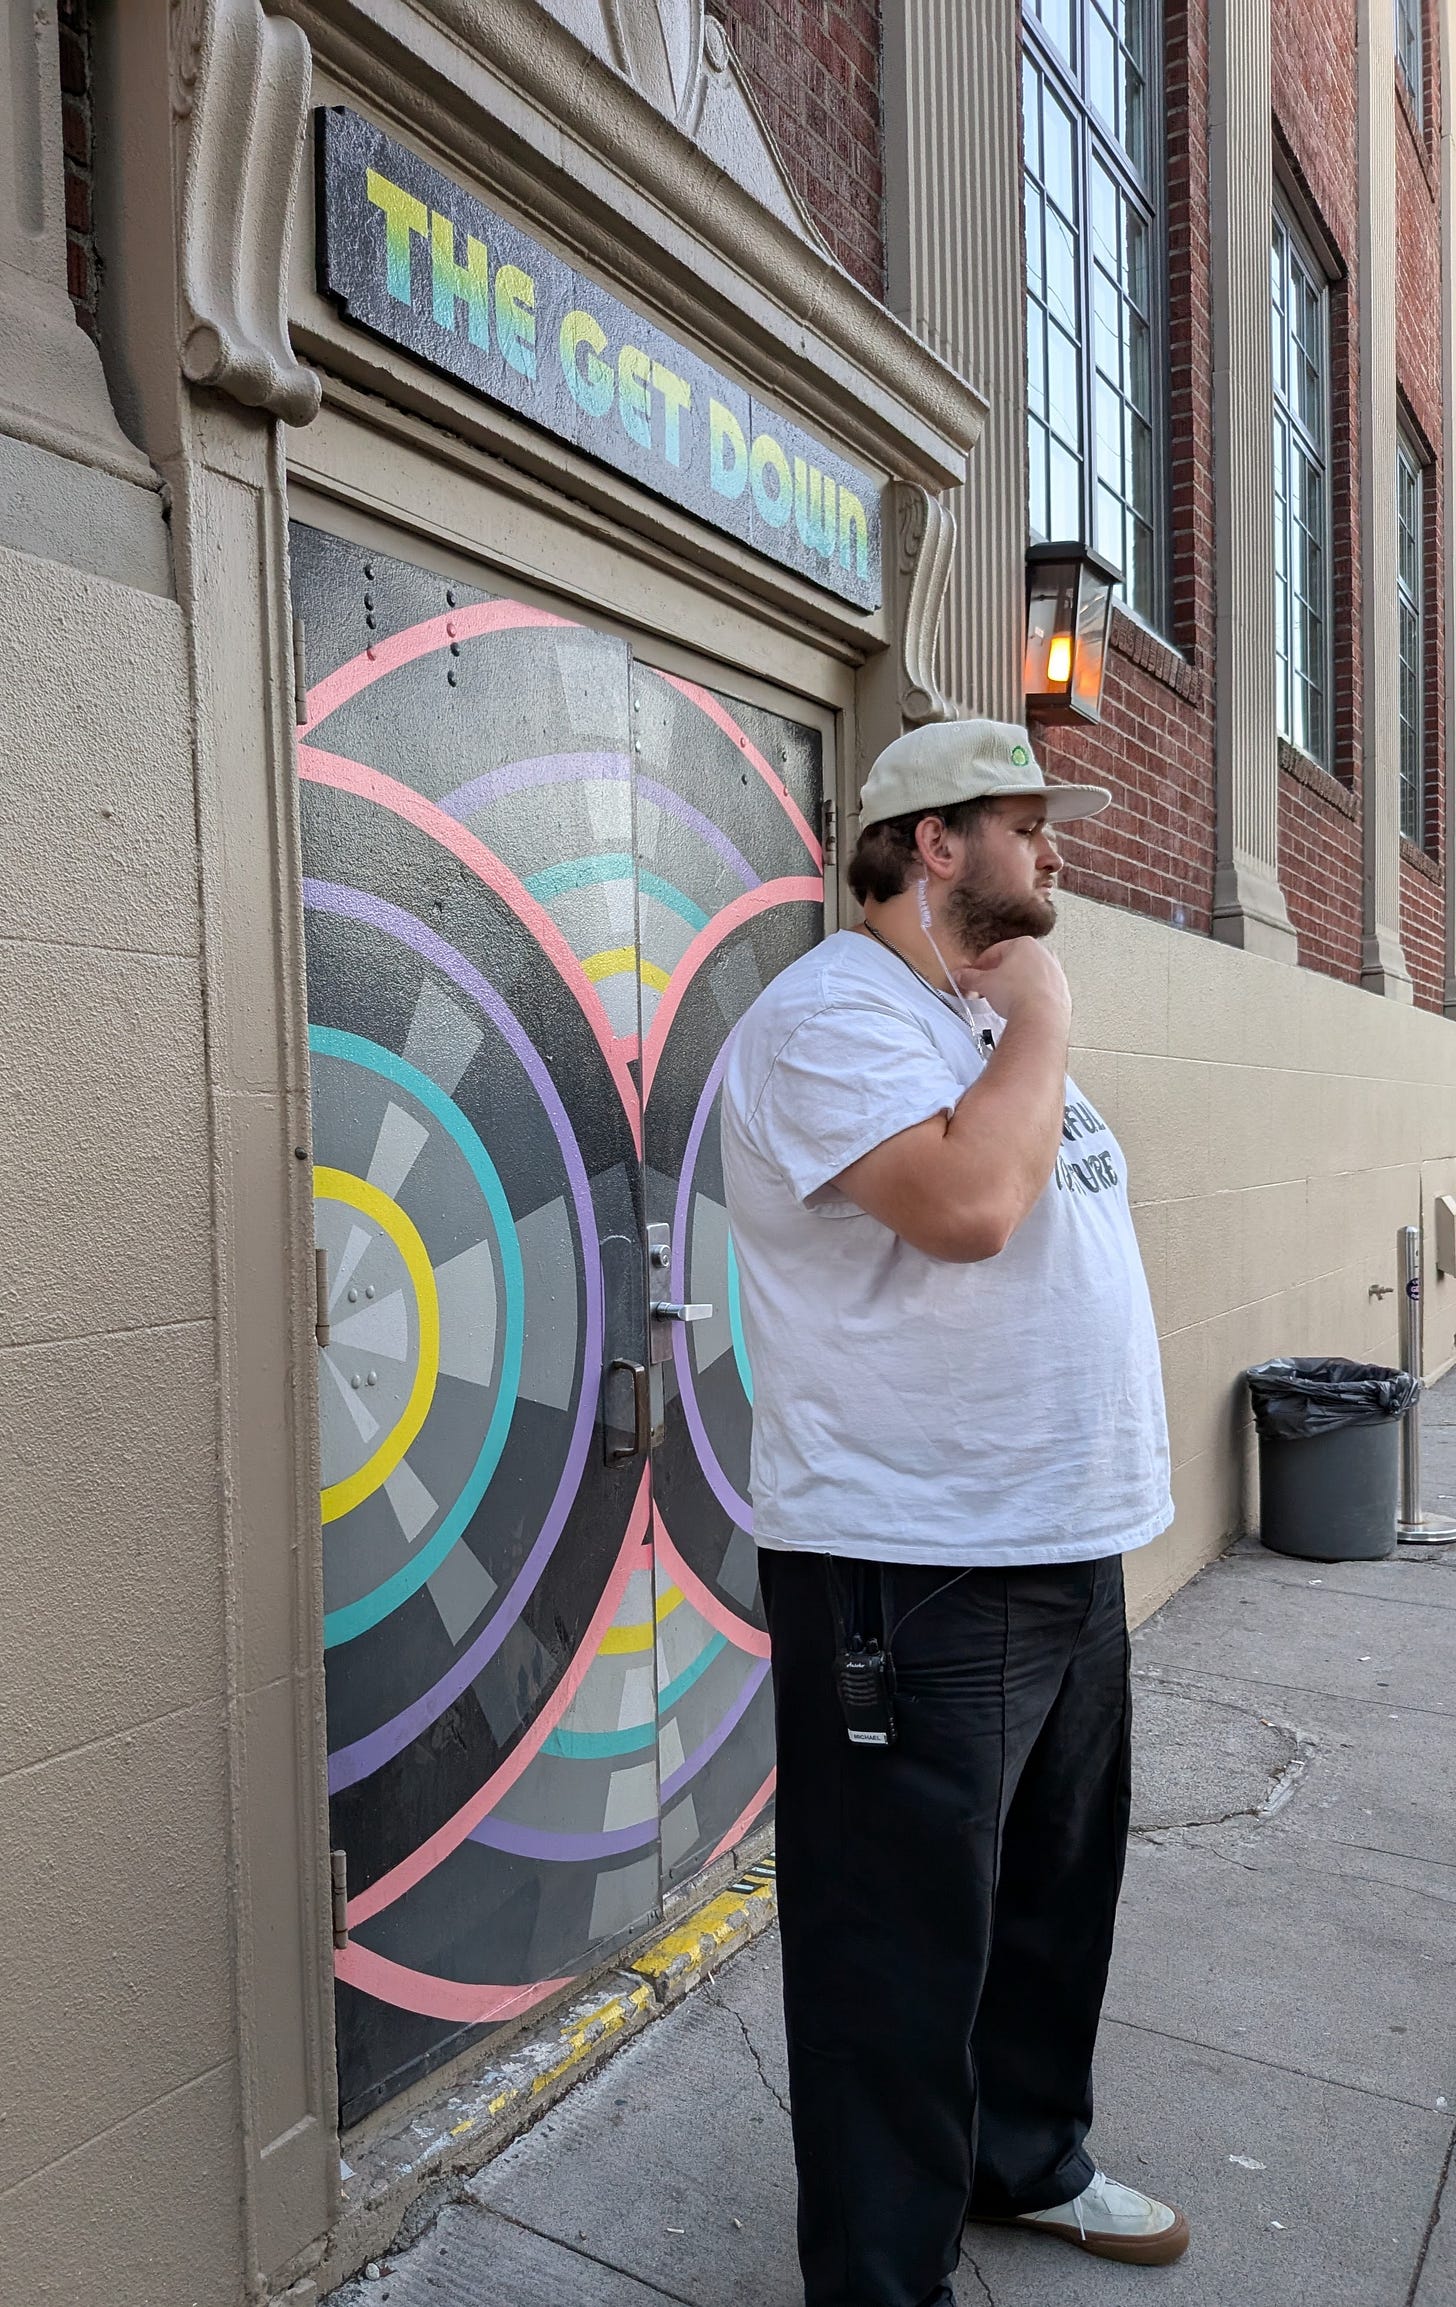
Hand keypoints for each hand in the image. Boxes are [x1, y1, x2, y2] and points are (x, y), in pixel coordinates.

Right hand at [955, 937, 1070, 1025]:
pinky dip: (1031, 996)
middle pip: (1014, 962)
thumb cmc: (1018, 995)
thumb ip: (970, 978)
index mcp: (1024, 944)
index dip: (980, 965)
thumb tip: (962, 976)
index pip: (995, 952)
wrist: (1041, 1018)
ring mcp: (1055, 972)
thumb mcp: (984, 984)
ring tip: (1005, 1000)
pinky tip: (1021, 1007)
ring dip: (1016, 985)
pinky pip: (1041, 990)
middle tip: (988, 988)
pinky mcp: (1062, 990)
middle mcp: (1043, 954)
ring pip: (1029, 976)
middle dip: (999, 975)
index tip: (974, 975)